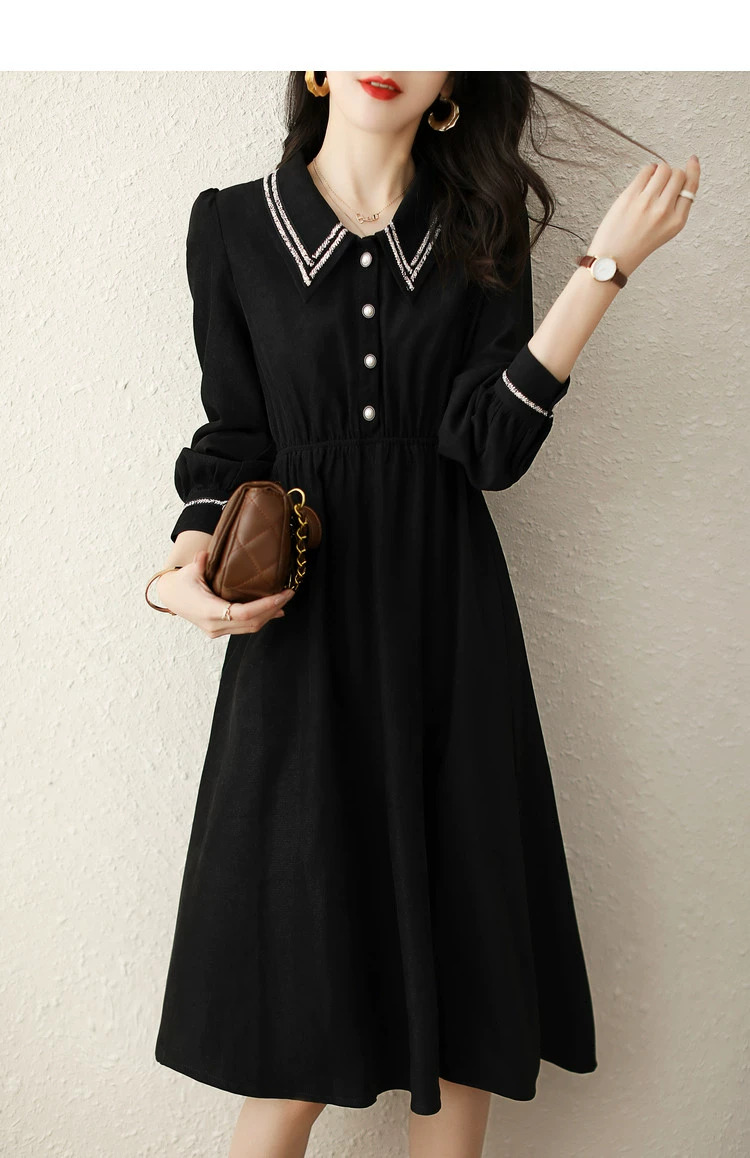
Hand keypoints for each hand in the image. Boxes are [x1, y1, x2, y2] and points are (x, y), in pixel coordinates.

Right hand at [156, 550, 295, 637]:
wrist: (171, 597)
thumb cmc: (181, 582)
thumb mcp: (190, 570)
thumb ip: (200, 563)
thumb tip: (205, 554)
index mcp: (208, 611)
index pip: (243, 613)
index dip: (265, 606)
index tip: (282, 595)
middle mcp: (214, 625)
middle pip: (252, 623)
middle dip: (273, 609)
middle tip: (289, 594)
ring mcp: (217, 631)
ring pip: (250, 628)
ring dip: (269, 615)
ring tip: (284, 601)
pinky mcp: (220, 631)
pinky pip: (244, 628)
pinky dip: (260, 619)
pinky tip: (273, 611)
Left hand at [587, 155, 700, 277]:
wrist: (613, 258)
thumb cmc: (637, 245)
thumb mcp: (666, 230)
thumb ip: (676, 207)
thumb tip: (680, 178)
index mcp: (676, 221)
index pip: (691, 187)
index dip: (693, 170)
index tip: (692, 160)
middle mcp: (664, 210)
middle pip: (678, 174)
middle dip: (672, 175)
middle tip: (662, 185)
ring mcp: (647, 202)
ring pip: (663, 168)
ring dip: (659, 171)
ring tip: (651, 184)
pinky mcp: (631, 196)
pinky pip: (646, 170)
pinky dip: (647, 171)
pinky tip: (643, 182)